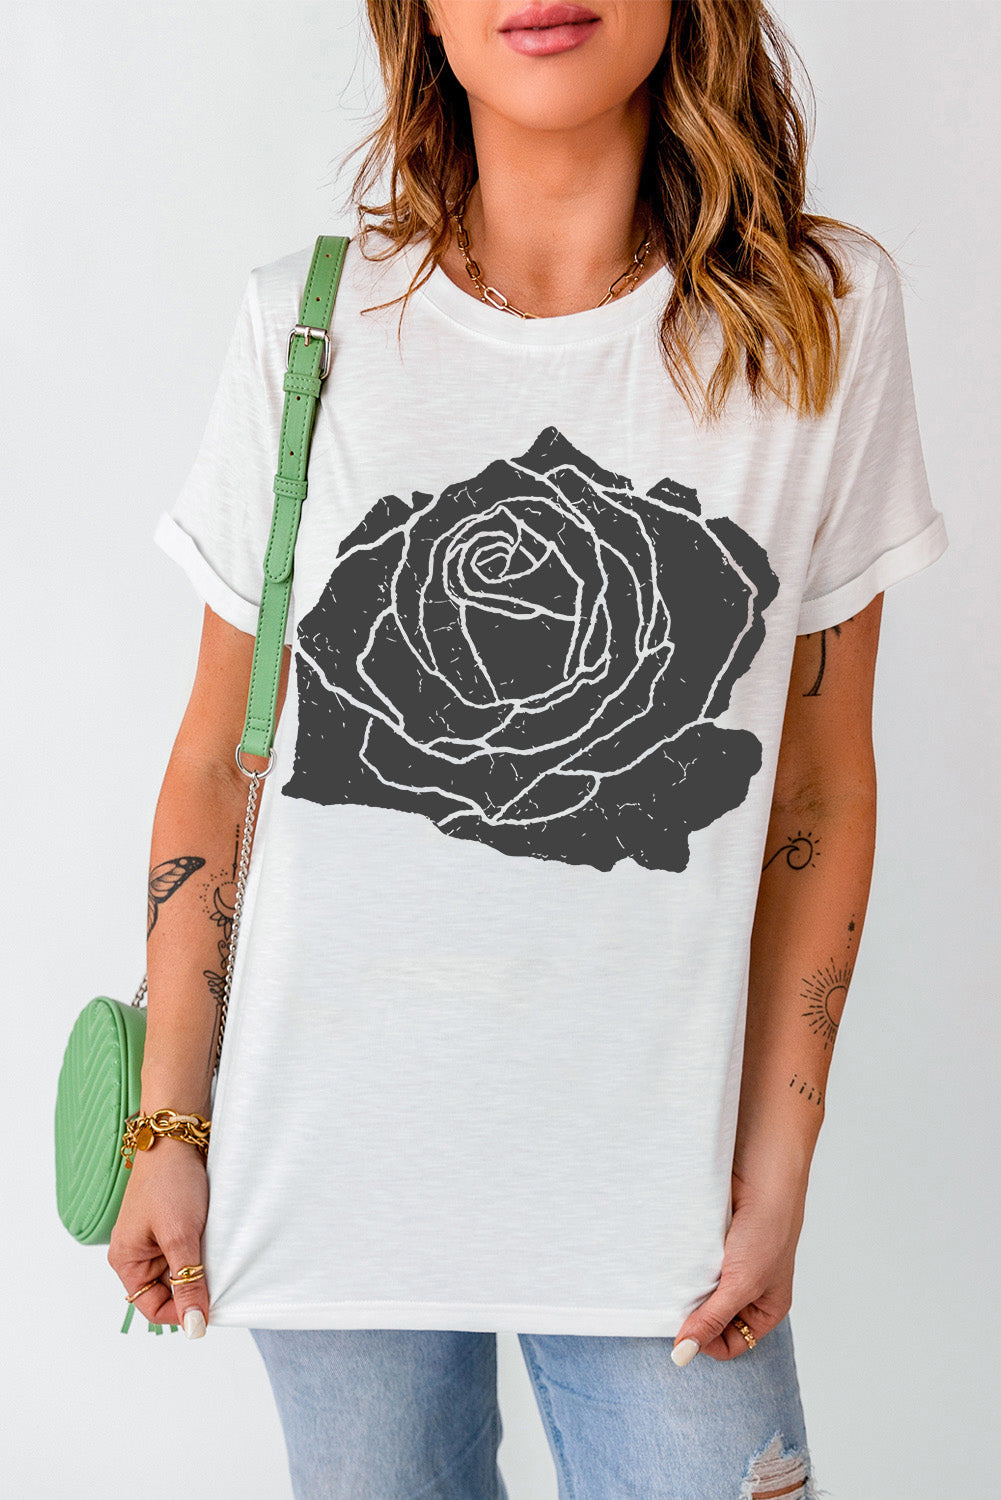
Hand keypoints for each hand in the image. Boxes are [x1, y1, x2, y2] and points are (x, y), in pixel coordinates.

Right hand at [107, 1136, 209, 1336]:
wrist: (178, 1137)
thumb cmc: (169, 1182)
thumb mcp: (180, 1237)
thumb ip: (188, 1282)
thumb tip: (195, 1326)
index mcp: (126, 1260)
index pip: (151, 1307)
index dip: (180, 1312)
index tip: (209, 1309)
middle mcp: (138, 1253)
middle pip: (168, 1291)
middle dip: (193, 1287)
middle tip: (218, 1276)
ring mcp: (156, 1239)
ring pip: (182, 1271)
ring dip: (201, 1267)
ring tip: (216, 1252)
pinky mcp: (174, 1225)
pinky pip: (189, 1251)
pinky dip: (205, 1250)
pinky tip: (217, 1240)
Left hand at [671, 1167, 806, 1362]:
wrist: (760, 1172)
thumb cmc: (767, 1229)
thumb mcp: (742, 1284)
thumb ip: (712, 1319)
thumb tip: (683, 1355)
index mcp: (766, 1307)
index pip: (731, 1344)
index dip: (707, 1342)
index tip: (685, 1331)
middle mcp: (748, 1290)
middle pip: (711, 1319)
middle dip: (694, 1314)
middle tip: (678, 1304)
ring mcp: (728, 1265)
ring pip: (698, 1292)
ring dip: (686, 1288)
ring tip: (678, 1279)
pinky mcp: (711, 1243)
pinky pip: (690, 1265)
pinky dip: (681, 1265)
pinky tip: (675, 1261)